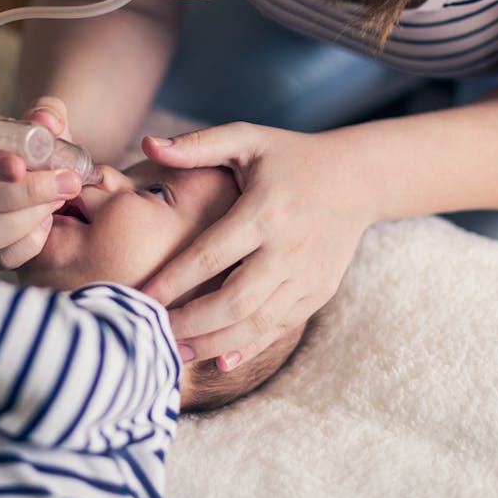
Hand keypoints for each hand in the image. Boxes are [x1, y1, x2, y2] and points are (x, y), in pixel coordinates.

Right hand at [0, 96, 82, 268]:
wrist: (42, 178)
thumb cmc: (33, 148)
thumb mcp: (41, 124)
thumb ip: (47, 114)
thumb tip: (46, 122)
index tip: (19, 166)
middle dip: (28, 192)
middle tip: (67, 182)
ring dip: (31, 217)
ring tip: (59, 200)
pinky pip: (1, 257)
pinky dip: (31, 242)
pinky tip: (47, 223)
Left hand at [140, 122, 368, 370]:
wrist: (357, 179)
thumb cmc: (290, 156)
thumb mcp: (247, 139)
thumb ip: (197, 145)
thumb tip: (148, 143)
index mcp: (265, 211)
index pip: (211, 255)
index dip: (173, 280)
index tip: (140, 296)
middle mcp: (289, 248)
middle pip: (234, 300)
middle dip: (190, 322)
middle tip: (151, 332)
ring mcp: (308, 275)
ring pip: (256, 323)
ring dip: (213, 343)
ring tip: (175, 352)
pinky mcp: (319, 292)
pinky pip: (279, 328)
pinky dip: (247, 347)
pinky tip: (217, 358)